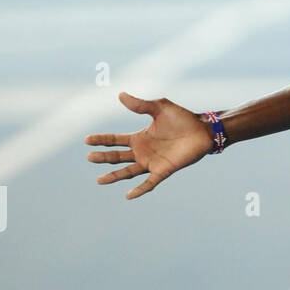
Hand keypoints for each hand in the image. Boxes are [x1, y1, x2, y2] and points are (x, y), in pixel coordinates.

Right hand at [86, 92, 213, 199]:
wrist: (203, 130)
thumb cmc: (183, 119)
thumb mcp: (159, 108)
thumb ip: (141, 104)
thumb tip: (120, 95)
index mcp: (140, 138)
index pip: (115, 140)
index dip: (101, 140)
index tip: (87, 140)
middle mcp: (143, 152)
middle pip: (118, 157)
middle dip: (103, 158)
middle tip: (89, 158)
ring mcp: (152, 162)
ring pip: (128, 172)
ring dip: (115, 176)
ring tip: (100, 180)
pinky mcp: (163, 170)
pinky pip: (149, 183)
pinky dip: (139, 189)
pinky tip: (128, 195)